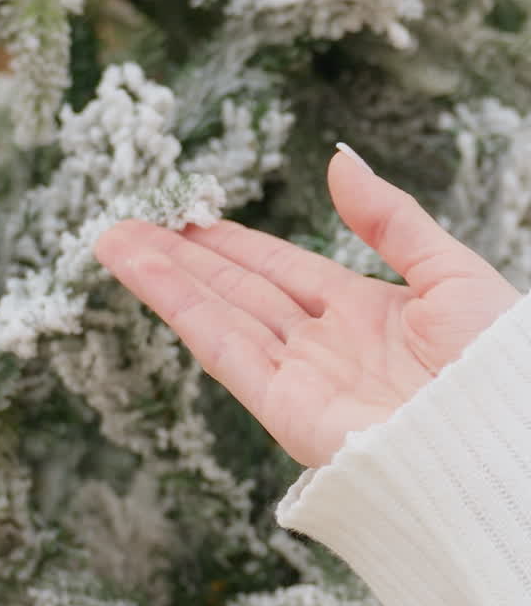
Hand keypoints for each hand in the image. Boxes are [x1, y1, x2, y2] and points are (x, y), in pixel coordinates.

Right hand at [93, 149, 520, 468]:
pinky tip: (142, 273)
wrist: (500, 442)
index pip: (282, 272)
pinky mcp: (283, 408)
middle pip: (238, 291)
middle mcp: (324, 349)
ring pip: (218, 315)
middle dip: (183, 256)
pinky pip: (222, 348)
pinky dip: (178, 308)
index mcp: (365, 317)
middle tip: (130, 221)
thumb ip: (390, 220)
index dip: (234, 242)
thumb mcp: (451, 272)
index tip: (190, 214)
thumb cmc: (498, 368)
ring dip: (164, 277)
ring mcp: (299, 379)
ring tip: (113, 239)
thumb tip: (339, 162)